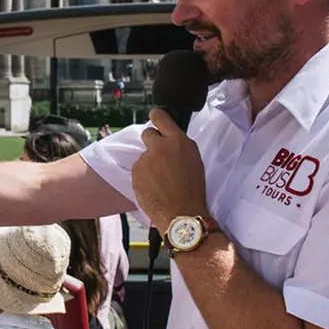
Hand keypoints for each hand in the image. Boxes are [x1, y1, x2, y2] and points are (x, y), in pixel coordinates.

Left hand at [132, 109, 209, 232]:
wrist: (181, 213)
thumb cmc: (193, 189)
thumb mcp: (194, 159)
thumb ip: (179, 145)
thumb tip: (169, 138)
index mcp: (177, 141)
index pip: (160, 117)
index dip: (157, 116)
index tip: (155, 115)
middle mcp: (159, 147)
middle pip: (147, 133)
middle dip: (152, 142)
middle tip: (160, 157)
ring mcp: (145, 160)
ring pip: (144, 156)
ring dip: (149, 164)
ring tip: (161, 180)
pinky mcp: (135, 173)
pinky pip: (139, 170)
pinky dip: (144, 177)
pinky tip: (154, 187)